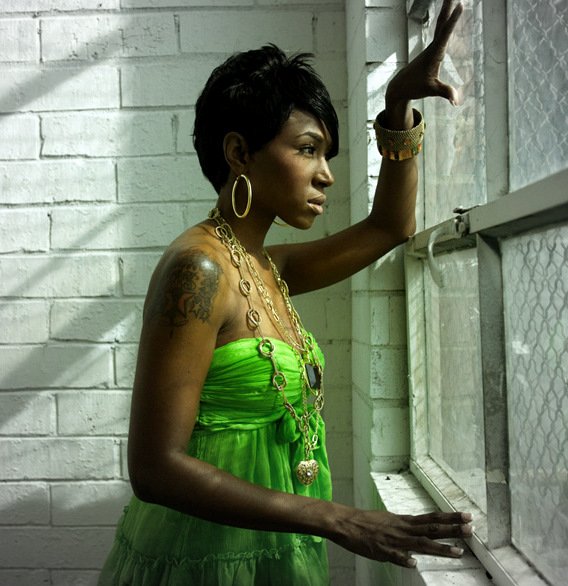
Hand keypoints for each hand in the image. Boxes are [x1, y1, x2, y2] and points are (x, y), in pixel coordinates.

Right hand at [333, 508, 472, 567]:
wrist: (346, 522)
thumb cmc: (367, 522)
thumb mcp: (390, 520)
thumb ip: (406, 527)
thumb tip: (419, 530)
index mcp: (404, 521)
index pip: (431, 518)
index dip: (450, 518)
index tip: (467, 516)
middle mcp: (403, 528)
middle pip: (431, 528)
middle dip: (451, 529)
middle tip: (470, 528)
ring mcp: (393, 539)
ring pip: (419, 543)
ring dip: (439, 547)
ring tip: (457, 551)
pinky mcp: (381, 550)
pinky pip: (394, 556)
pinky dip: (403, 559)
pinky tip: (413, 564)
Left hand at [385, 0, 463, 124]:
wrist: (399, 87)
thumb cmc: (414, 87)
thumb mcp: (431, 90)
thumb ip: (445, 93)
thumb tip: (456, 101)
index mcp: (434, 53)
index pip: (445, 33)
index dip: (453, 19)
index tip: (461, 5)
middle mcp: (432, 47)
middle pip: (441, 23)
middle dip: (448, 7)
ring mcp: (431, 48)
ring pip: (440, 25)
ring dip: (447, 11)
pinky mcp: (430, 51)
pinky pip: (440, 32)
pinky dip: (445, 22)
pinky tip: (449, 16)